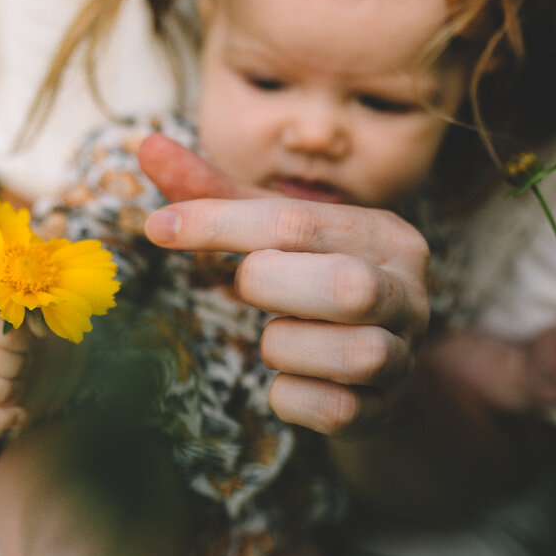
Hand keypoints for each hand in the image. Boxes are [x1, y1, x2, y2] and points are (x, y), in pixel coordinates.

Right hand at [0, 305, 30, 442]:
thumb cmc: (4, 329)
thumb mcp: (18, 318)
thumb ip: (32, 317)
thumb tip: (39, 329)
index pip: (12, 337)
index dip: (26, 342)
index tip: (22, 338)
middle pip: (12, 366)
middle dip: (23, 364)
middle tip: (16, 358)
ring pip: (3, 391)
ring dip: (16, 387)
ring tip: (9, 375)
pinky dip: (4, 419)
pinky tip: (17, 413)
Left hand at [138, 134, 429, 434]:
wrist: (365, 364)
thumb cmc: (307, 278)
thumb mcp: (270, 232)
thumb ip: (214, 191)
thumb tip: (147, 145)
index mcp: (383, 233)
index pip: (297, 221)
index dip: (219, 223)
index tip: (158, 228)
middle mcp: (408, 290)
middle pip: (346, 287)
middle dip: (270, 287)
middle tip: (251, 287)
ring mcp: (403, 352)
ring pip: (351, 354)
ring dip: (284, 347)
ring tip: (278, 337)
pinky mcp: (385, 407)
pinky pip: (333, 409)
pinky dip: (290, 397)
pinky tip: (287, 380)